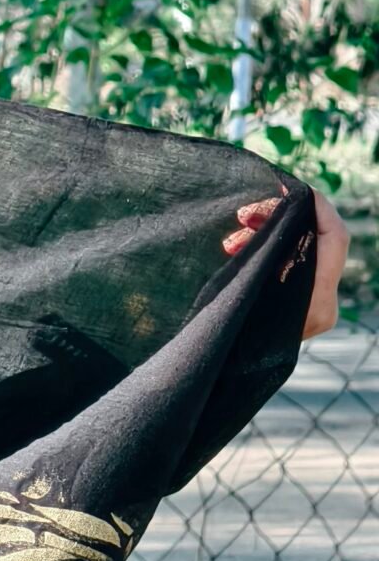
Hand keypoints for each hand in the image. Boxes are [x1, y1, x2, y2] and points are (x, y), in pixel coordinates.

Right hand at [222, 187, 347, 340]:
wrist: (224, 373)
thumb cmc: (229, 333)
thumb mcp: (242, 290)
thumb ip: (264, 255)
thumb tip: (270, 213)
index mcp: (317, 302)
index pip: (335, 238)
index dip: (317, 205)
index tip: (287, 187)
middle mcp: (324, 305)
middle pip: (318, 240)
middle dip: (280, 217)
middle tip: (244, 212)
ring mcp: (317, 307)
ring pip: (304, 252)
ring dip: (271, 233)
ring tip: (232, 237)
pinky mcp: (305, 307)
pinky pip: (297, 266)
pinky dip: (272, 251)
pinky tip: (241, 248)